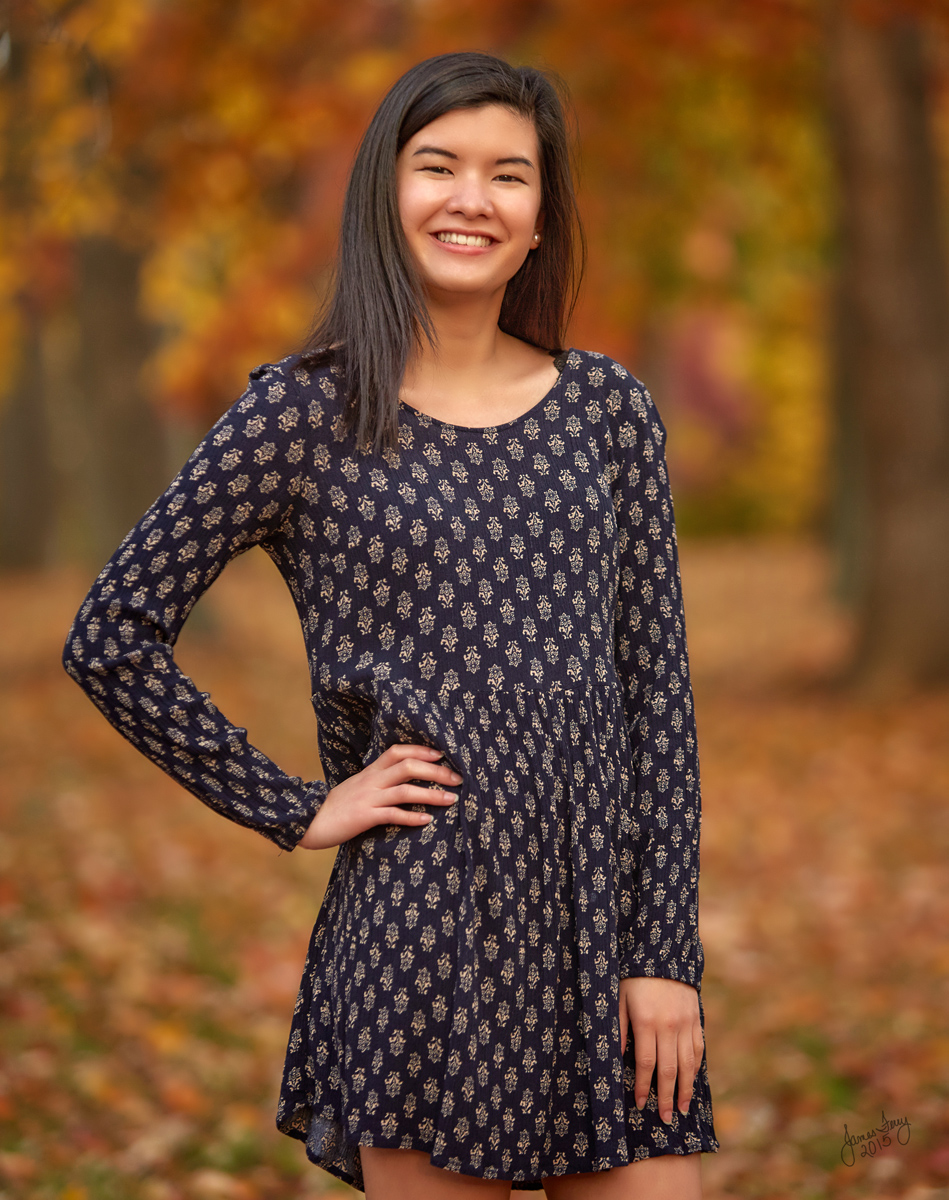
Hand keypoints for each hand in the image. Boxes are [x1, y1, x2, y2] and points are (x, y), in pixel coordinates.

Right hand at [298, 744, 461, 849]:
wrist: (309, 821)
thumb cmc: (336, 806)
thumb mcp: (357, 786)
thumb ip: (376, 780)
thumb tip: (399, 780)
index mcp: (370, 771)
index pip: (398, 751)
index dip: (421, 750)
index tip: (442, 754)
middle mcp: (371, 780)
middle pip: (408, 766)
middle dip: (436, 771)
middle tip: (458, 777)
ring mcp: (368, 798)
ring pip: (405, 790)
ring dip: (431, 794)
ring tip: (452, 799)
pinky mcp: (365, 817)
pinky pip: (392, 815)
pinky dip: (412, 817)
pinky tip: (427, 820)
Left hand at [619, 975, 702, 1122]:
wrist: (662, 952)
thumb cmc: (633, 977)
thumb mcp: (618, 998)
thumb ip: (619, 1029)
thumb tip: (617, 1059)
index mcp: (646, 1021)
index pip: (646, 1064)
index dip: (644, 1087)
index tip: (640, 1104)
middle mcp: (668, 1025)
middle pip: (669, 1070)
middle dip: (665, 1097)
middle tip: (664, 1119)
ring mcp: (685, 1022)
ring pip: (687, 1063)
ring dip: (684, 1089)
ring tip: (681, 1109)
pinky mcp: (696, 1018)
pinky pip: (698, 1048)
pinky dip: (695, 1068)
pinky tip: (691, 1082)